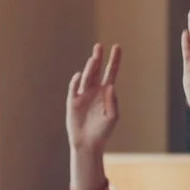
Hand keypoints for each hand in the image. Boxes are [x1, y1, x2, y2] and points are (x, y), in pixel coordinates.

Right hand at [65, 44, 120, 189]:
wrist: (88, 143)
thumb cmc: (103, 131)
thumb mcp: (112, 116)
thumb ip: (112, 101)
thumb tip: (110, 86)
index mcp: (105, 92)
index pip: (111, 72)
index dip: (114, 60)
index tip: (117, 47)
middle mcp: (94, 90)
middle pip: (97, 70)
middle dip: (98, 58)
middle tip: (99, 46)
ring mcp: (83, 94)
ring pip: (86, 77)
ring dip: (90, 68)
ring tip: (94, 59)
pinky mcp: (72, 101)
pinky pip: (74, 88)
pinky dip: (76, 81)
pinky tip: (80, 76)